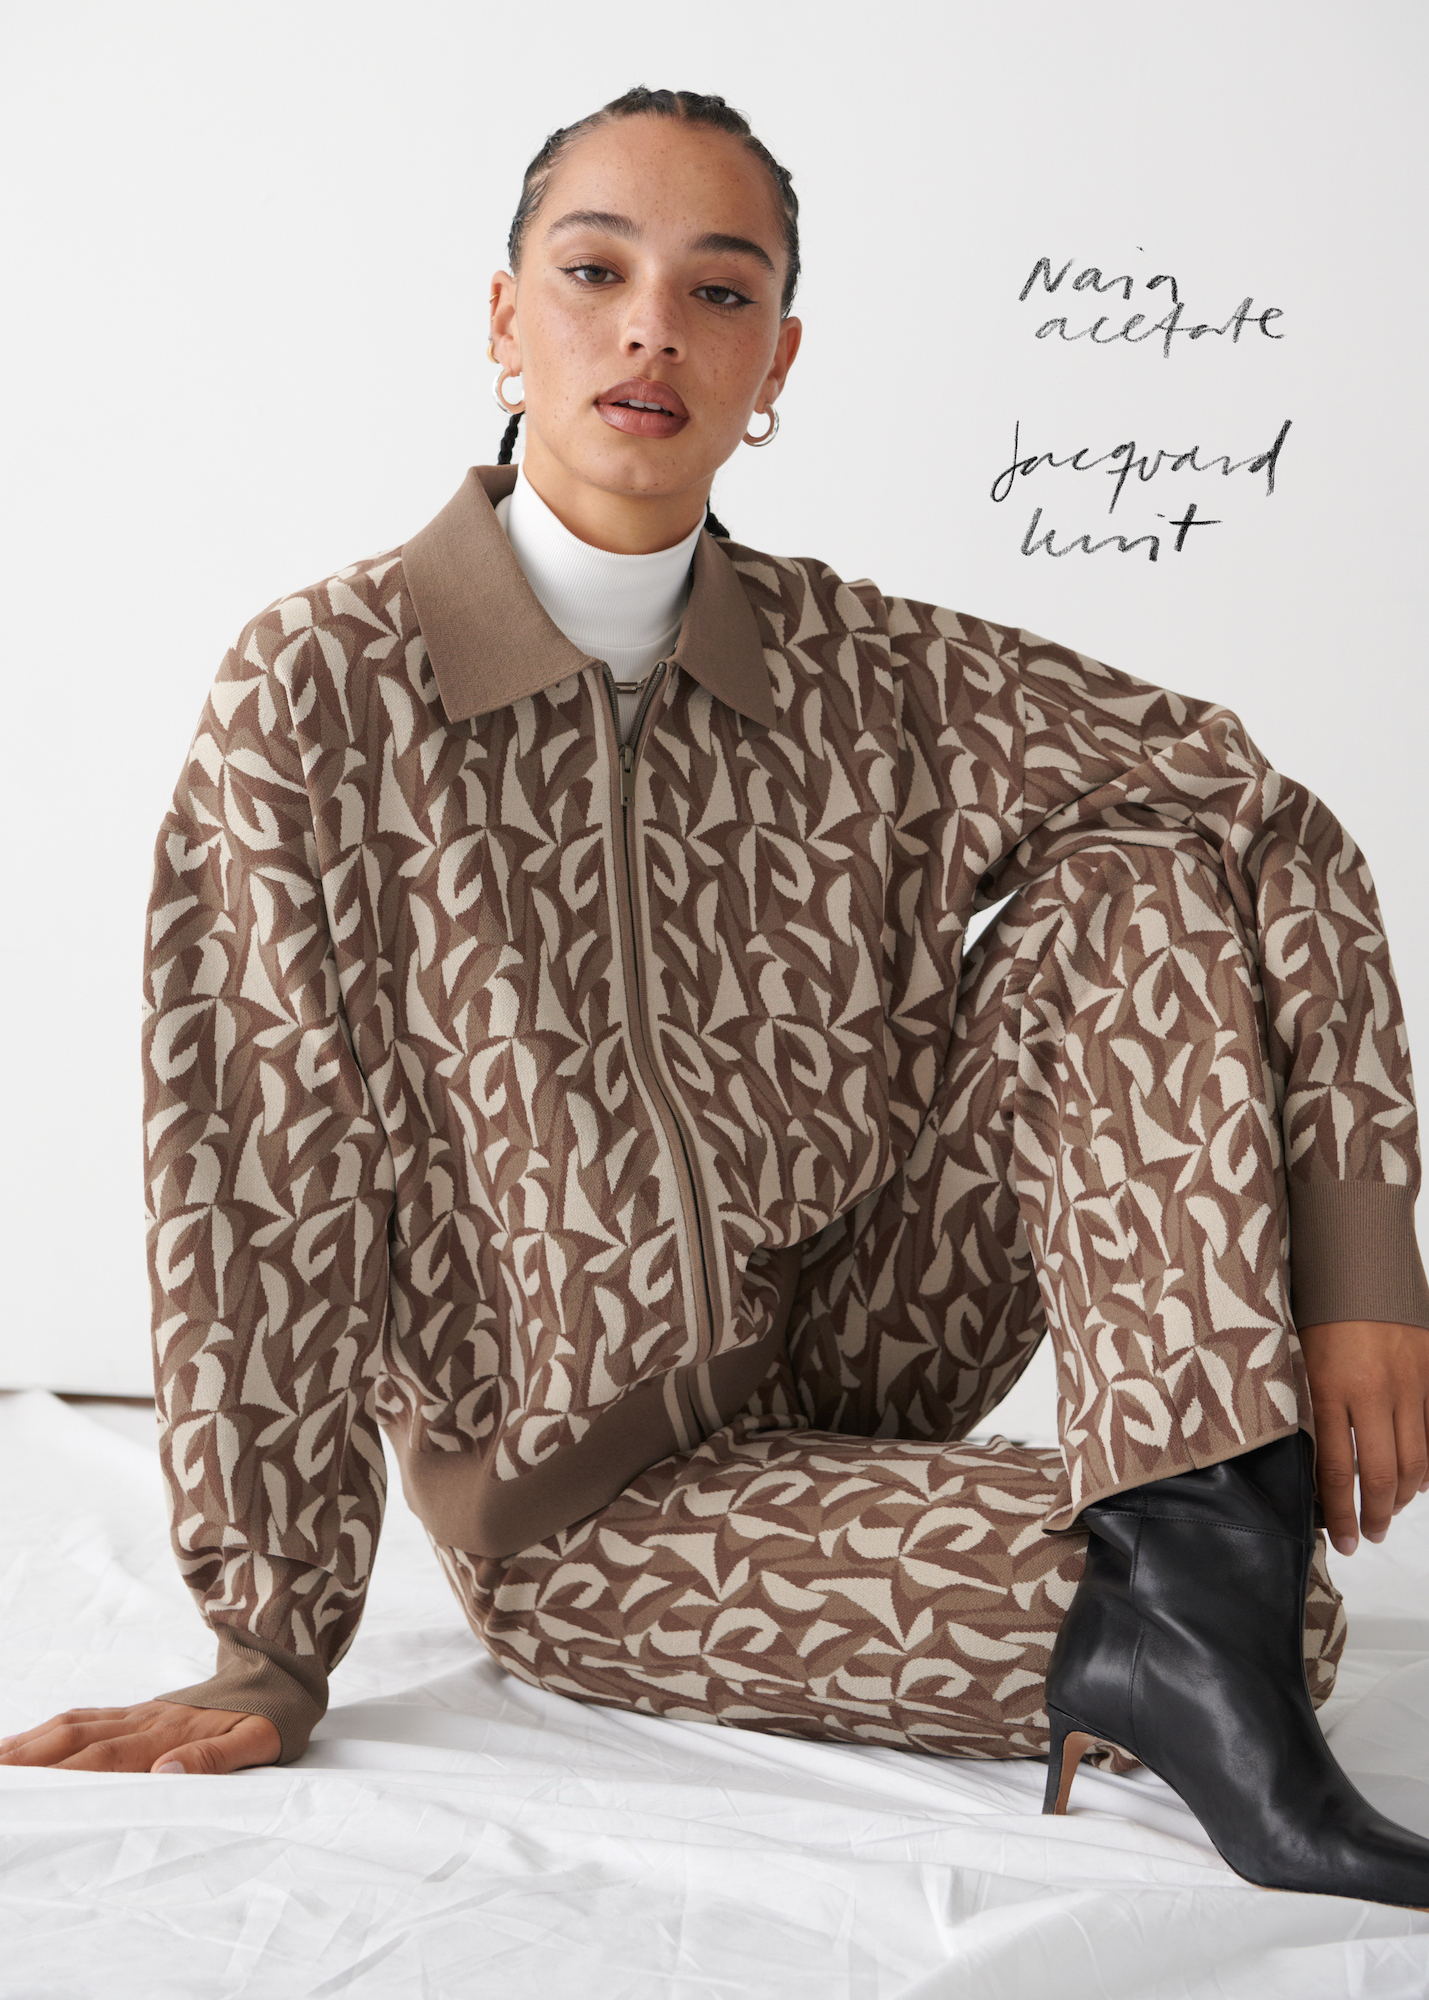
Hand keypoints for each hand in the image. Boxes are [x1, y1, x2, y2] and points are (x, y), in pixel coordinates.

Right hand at [0, 1700, 280, 1774]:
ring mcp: (138, 1713)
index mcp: (169, 1734)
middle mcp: (145, 1721)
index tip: (27, 1791)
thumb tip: (164, 1774)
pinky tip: (25, 1743)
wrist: (280, 1673)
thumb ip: (212, 1758)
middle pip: (74, 1739)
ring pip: (72, 1726)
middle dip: (28, 1760)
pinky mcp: (138, 1711)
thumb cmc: (269, 1716)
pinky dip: (48, 1731)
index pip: (105, 1758)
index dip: (62, 1774)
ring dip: (29, 1745)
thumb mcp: (257, 1743)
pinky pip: (85, 1718)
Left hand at [1299, 1319, 1428, 1556]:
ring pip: (1417, 1459)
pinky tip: (1421, 1478)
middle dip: (1376, 1514)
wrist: (1358, 1255)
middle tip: (1368, 1535)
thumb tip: (1311, 1451)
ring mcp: (1410, 1382)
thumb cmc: (1319, 1300)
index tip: (1342, 1538)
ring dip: (1406, 1494)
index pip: (1335, 1468)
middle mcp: (1374, 1390)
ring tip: (1391, 1510)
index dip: (1340, 1512)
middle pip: (1383, 1474)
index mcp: (1331, 1386)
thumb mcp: (1297, 1351)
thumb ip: (1309, 1401)